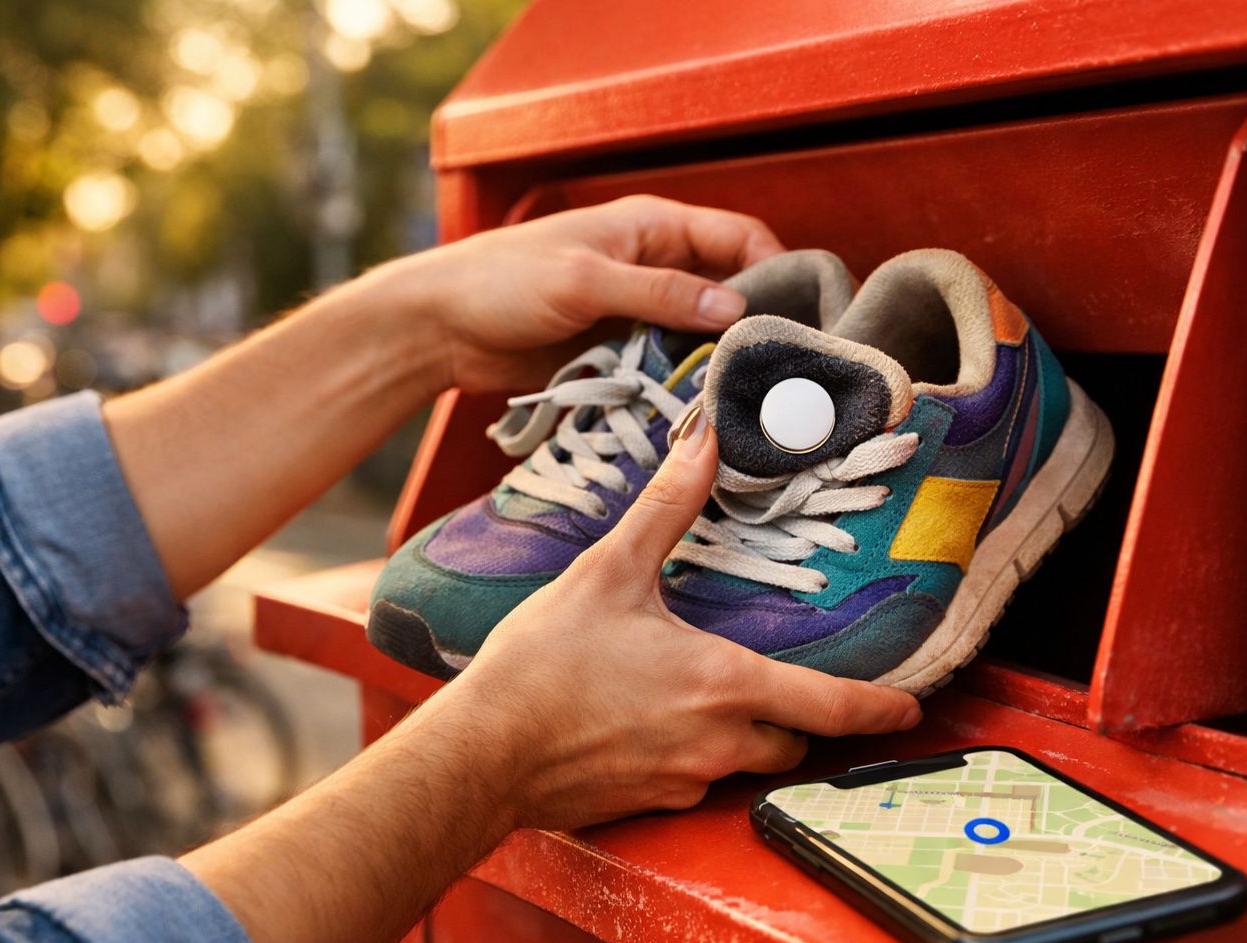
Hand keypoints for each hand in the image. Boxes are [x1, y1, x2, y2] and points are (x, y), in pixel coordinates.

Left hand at [402, 194, 784, 393]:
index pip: (740, 238)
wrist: (440, 327)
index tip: (806, 315)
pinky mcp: (620, 353)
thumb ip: (660, 292)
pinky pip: (668, 368)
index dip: (779, 269)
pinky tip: (704, 412)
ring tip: (751, 398)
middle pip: (729, 291)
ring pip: (702, 336)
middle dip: (754, 324)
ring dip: (719, 362)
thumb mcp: (585, 281)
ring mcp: (639, 312)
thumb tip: (735, 306)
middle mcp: (655, 266)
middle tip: (784, 369)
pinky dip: (685, 385)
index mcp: (653, 227)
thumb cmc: (502, 282)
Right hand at [425, 407, 921, 830]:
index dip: (881, 710)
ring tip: (710, 698)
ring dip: (747, 737)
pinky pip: (695, 784)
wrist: (482, 751)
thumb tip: (704, 443)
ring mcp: (683, 782)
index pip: (833, 706)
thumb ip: (668, 509)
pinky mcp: (648, 805)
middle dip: (801, 718)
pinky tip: (651, 725)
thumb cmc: (543, 662)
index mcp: (723, 684)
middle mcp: (717, 743)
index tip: (911, 711)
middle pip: (794, 741)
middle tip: (790, 688)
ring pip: (746, 765)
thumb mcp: (609, 571)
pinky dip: (693, 757)